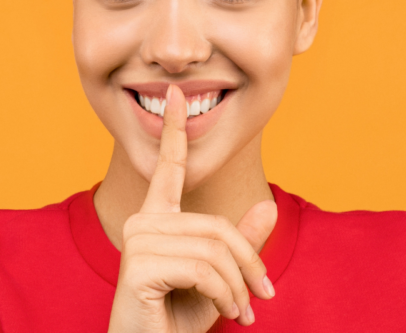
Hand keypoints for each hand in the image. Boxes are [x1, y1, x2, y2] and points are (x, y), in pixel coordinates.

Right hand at [107, 85, 277, 332]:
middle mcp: (141, 223)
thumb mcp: (220, 280)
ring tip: (239, 312)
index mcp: (157, 220)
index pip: (168, 169)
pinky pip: (203, 269)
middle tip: (259, 300)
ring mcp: (136, 243)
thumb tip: (270, 205)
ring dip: (237, 286)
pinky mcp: (138, 266)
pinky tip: (223, 313)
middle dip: (248, 264)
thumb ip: (241, 243)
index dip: (172, 131)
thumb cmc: (178, 319)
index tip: (175, 96)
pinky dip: (224, 295)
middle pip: (216, 225)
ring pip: (214, 248)